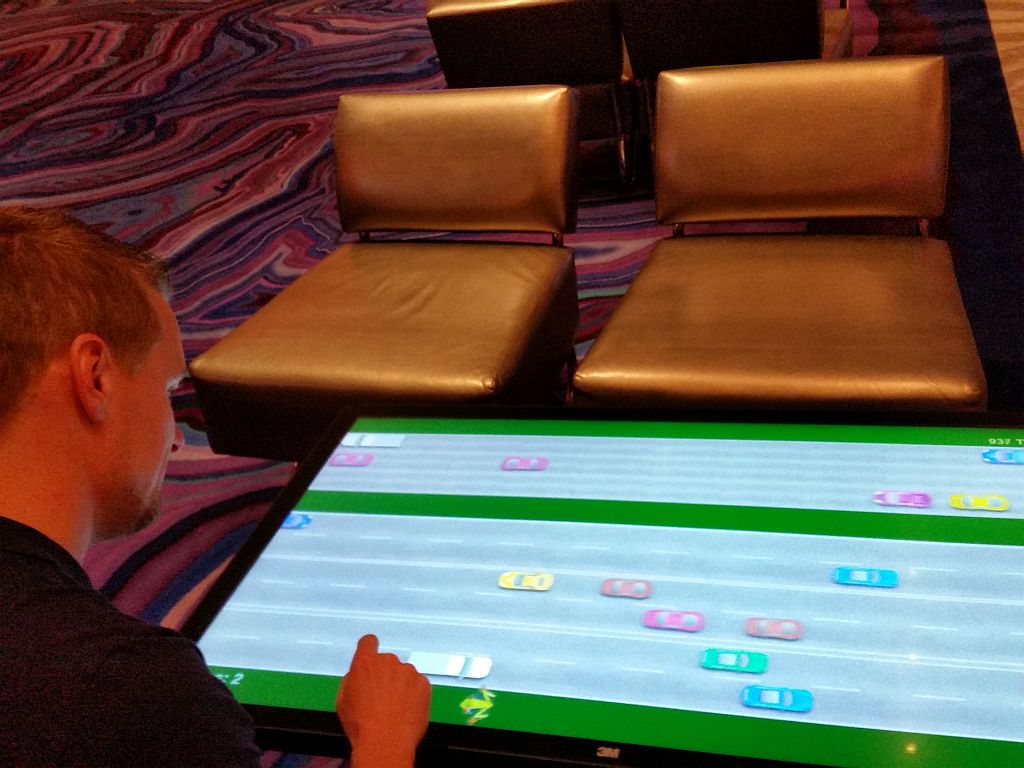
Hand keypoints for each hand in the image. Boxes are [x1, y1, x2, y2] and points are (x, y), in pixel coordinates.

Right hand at [337, 634, 430, 767]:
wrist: (386, 742)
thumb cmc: (361, 725)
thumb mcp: (343, 701)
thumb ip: (351, 680)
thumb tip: (357, 676)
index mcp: (365, 663)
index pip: (368, 642)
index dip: (369, 648)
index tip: (371, 654)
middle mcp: (388, 662)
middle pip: (387, 662)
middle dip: (384, 675)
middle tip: (381, 697)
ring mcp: (408, 671)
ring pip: (403, 674)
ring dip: (400, 685)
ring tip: (394, 708)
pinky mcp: (423, 683)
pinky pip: (417, 684)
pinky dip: (413, 694)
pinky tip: (406, 710)